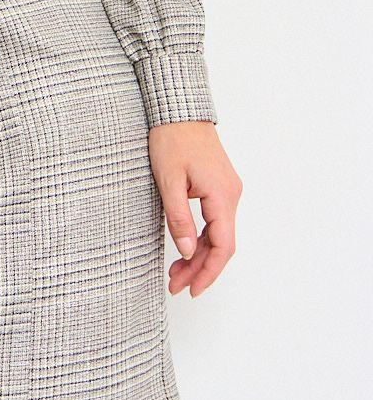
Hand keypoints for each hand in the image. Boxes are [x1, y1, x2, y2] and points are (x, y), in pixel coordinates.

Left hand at [147, 121, 241, 296]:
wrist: (179, 109)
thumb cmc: (171, 139)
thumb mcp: (168, 181)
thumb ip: (179, 218)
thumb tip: (187, 252)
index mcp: (222, 195)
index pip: (223, 246)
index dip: (208, 272)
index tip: (192, 290)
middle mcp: (231, 195)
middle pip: (222, 244)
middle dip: (200, 269)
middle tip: (176, 287)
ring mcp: (227, 191)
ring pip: (219, 234)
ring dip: (199, 256)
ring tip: (176, 274)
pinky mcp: (219, 187)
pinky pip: (215, 221)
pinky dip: (201, 239)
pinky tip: (185, 250)